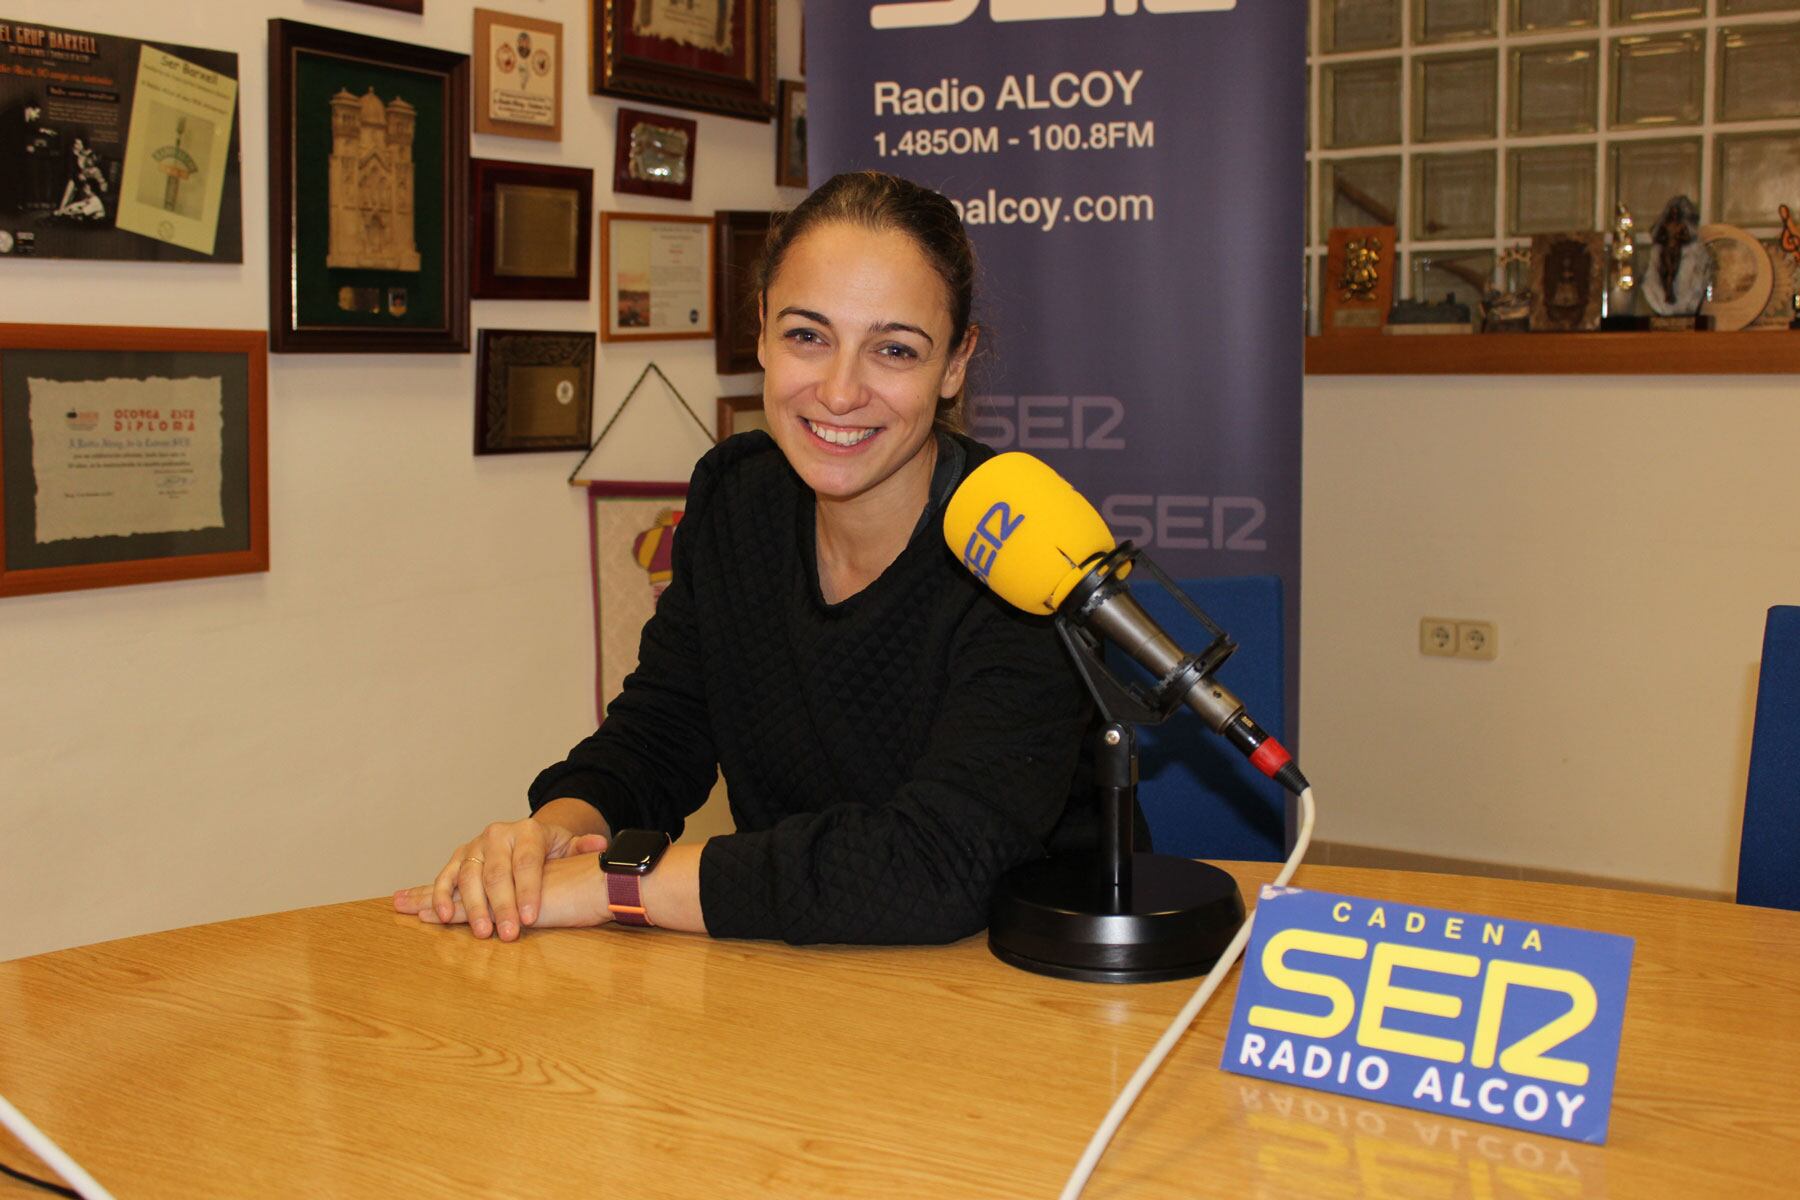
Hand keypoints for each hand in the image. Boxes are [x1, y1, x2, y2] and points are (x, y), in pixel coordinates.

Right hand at [393, 817, 608, 940]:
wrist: (526, 839)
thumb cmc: (550, 851)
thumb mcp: (569, 847)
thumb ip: (583, 849)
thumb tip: (601, 848)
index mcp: (528, 832)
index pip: (527, 863)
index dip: (528, 891)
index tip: (531, 917)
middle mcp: (498, 835)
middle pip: (497, 873)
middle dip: (502, 906)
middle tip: (509, 934)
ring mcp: (475, 846)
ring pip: (469, 876)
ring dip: (473, 907)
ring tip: (482, 932)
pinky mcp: (457, 858)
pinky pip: (445, 876)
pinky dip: (441, 896)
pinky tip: (445, 917)